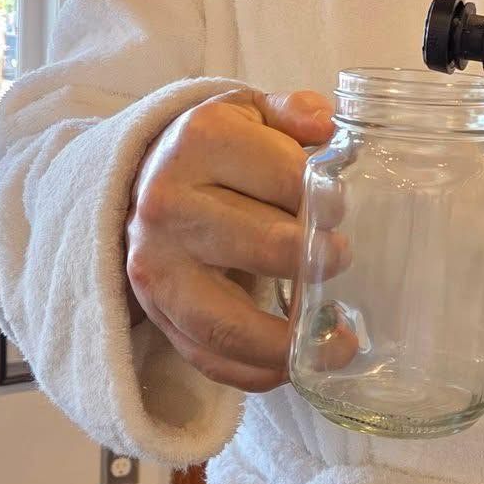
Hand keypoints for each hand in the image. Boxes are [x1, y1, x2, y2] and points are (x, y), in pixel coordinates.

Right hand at [125, 87, 334, 391]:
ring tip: (336, 337)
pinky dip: (260, 371)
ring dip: (294, 337)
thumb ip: (293, 112)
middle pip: (270, 246)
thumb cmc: (218, 150)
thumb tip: (325, 124)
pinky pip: (212, 358)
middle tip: (338, 258)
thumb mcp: (251, 113)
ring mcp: (157, 264)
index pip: (290, 177)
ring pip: (234, 322)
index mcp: (202, 140)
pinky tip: (298, 363)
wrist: (144, 178)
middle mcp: (169, 203)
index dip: (328, 198)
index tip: (340, 207)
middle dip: (320, 259)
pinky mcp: (157, 312)